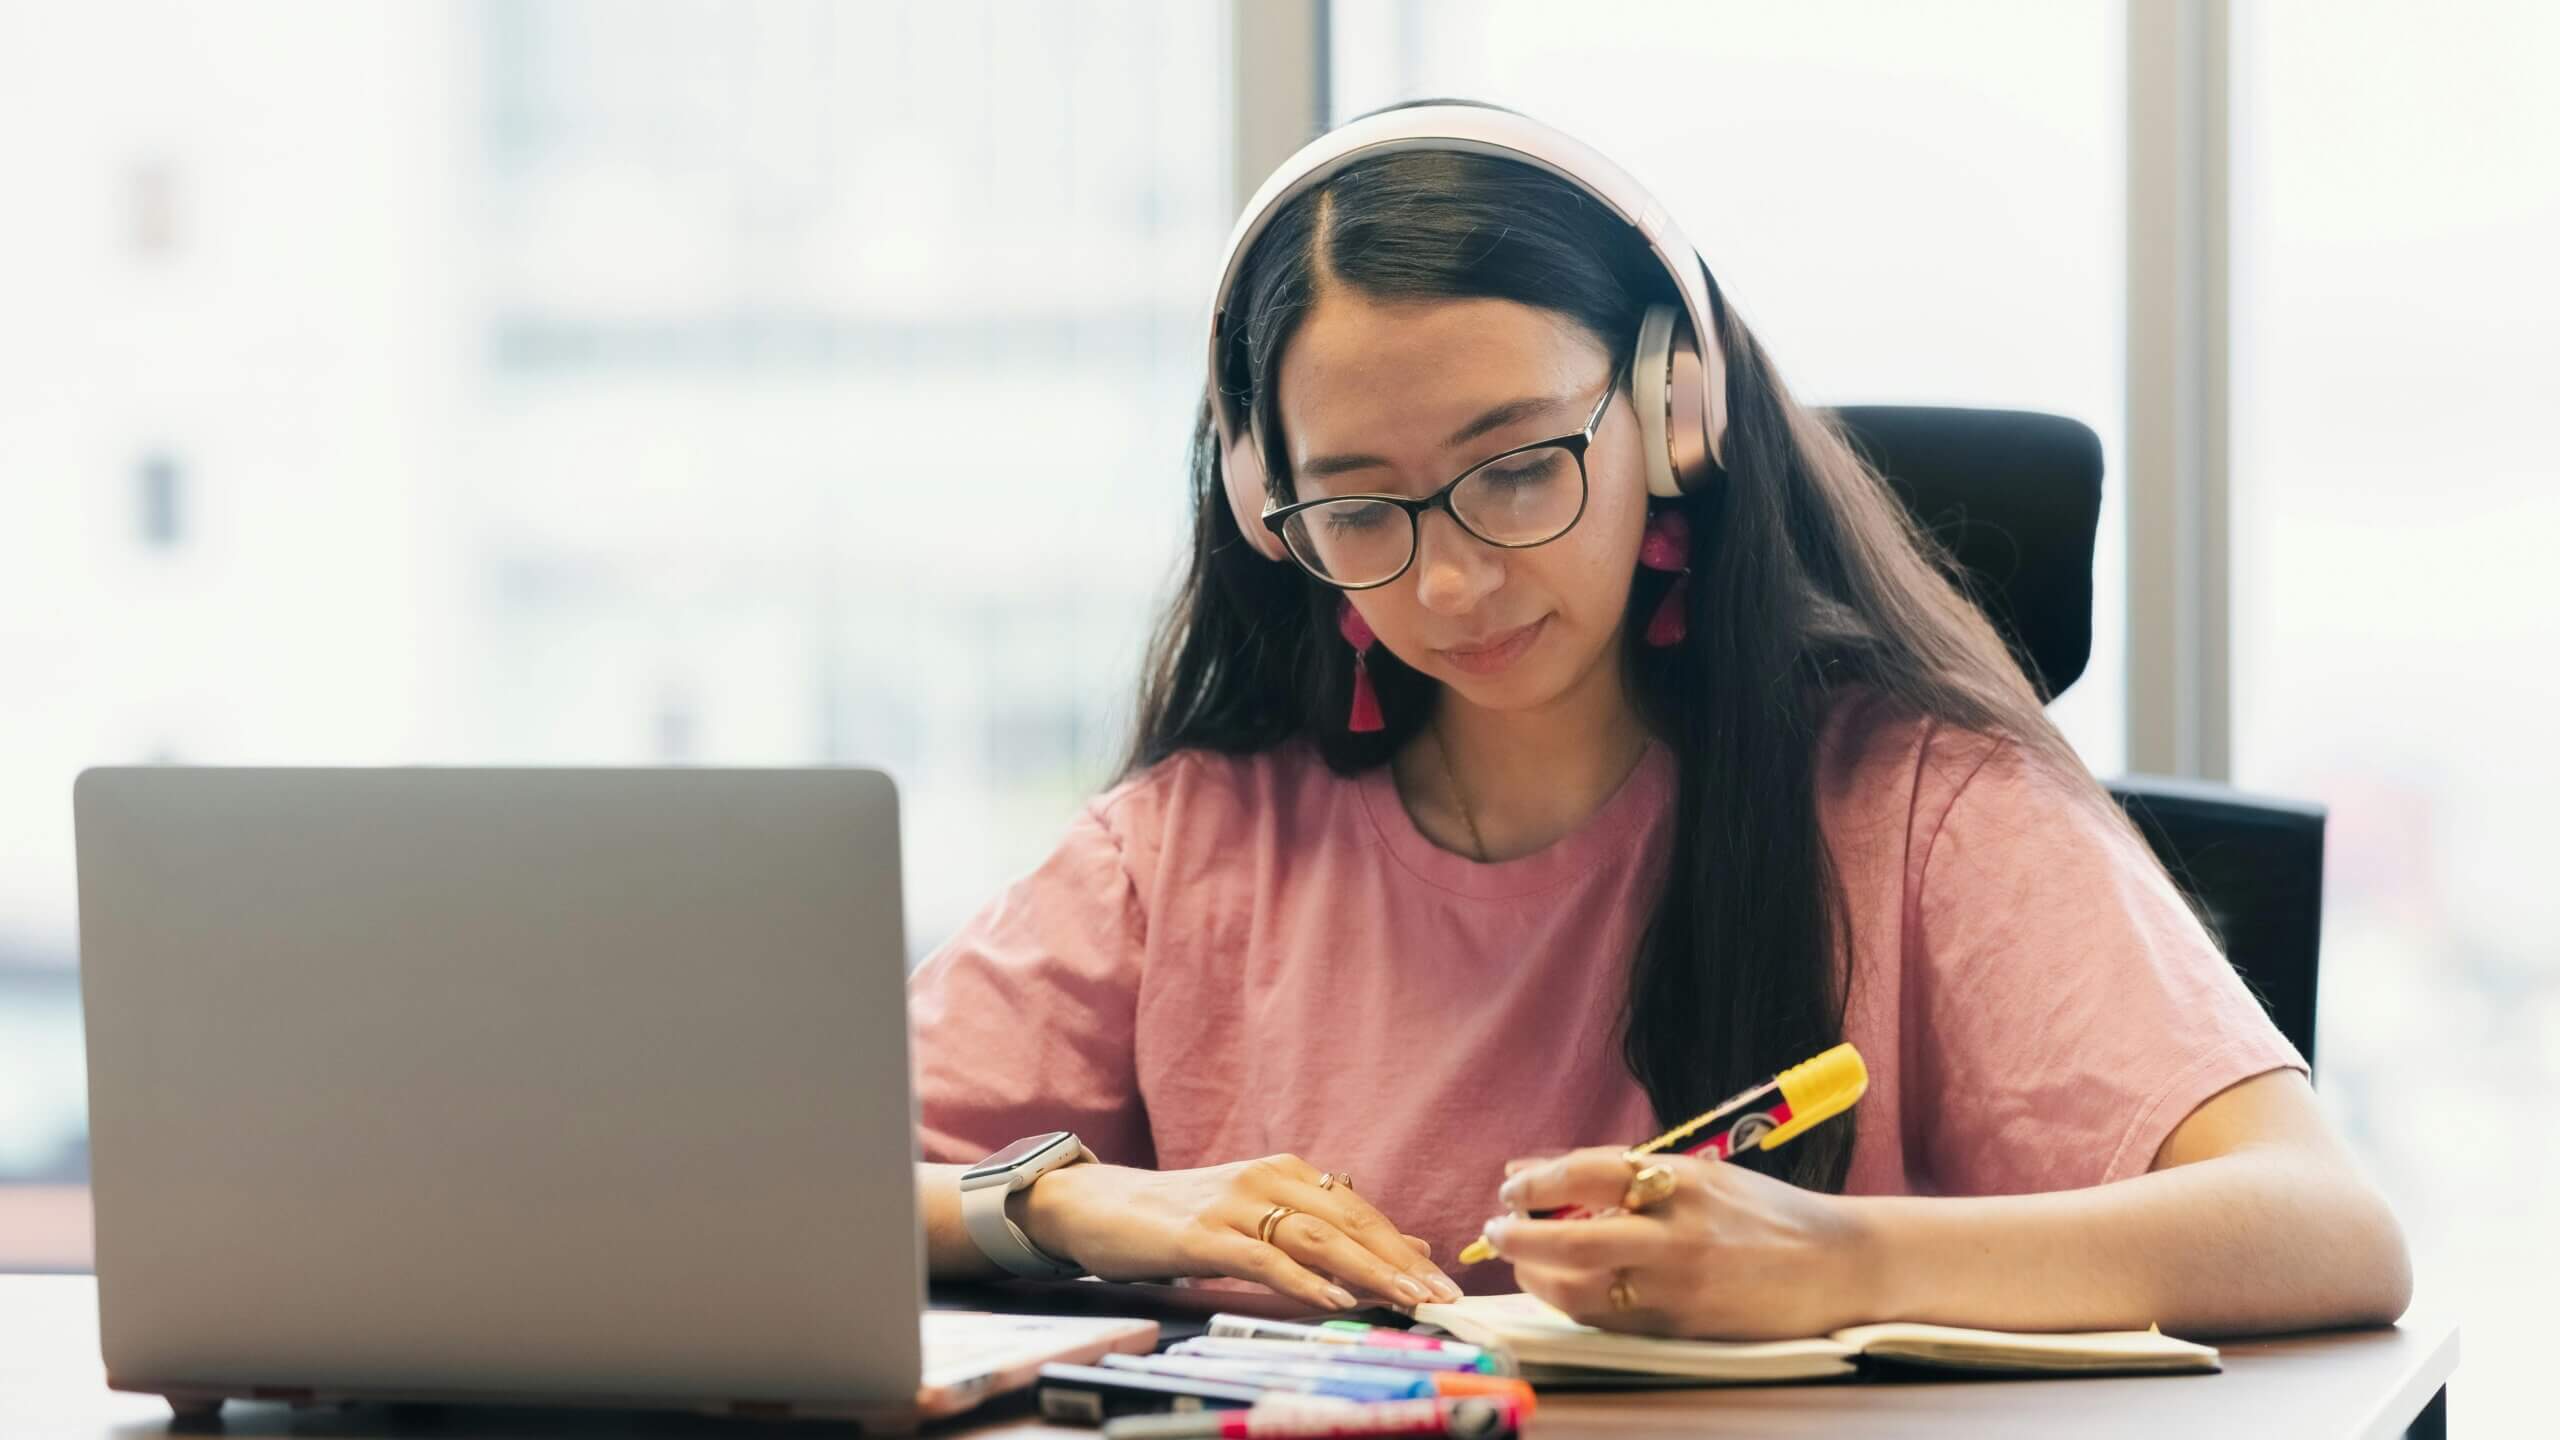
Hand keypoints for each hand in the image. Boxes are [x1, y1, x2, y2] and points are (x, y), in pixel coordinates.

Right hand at [1018, 1154, 1464, 1311]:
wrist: (1101, 1207)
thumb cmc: (1184, 1218)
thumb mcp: (1261, 1217)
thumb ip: (1327, 1231)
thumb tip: (1410, 1247)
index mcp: (1287, 1173)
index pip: (1360, 1211)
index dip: (1404, 1246)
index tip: (1444, 1282)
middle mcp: (1268, 1180)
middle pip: (1348, 1222)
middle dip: (1400, 1262)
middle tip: (1441, 1296)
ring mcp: (1234, 1205)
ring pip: (1315, 1239)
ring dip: (1367, 1271)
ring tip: (1405, 1299)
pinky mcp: (1203, 1235)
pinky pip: (1263, 1259)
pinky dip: (1302, 1281)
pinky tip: (1333, 1300)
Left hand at [1484, 1148, 1877, 1338]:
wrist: (1837, 1267)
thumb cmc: (1763, 1213)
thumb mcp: (1700, 1175)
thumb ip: (1622, 1173)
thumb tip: (1536, 1172)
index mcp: (1684, 1183)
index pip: (1589, 1173)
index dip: (1538, 1181)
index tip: (1511, 1186)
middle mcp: (1679, 1236)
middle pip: (1574, 1240)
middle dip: (1520, 1237)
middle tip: (1495, 1230)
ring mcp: (1680, 1289)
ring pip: (1582, 1291)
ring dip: (1538, 1278)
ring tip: (1522, 1263)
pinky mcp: (1682, 1329)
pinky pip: (1609, 1320)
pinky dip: (1575, 1304)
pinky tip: (1563, 1289)